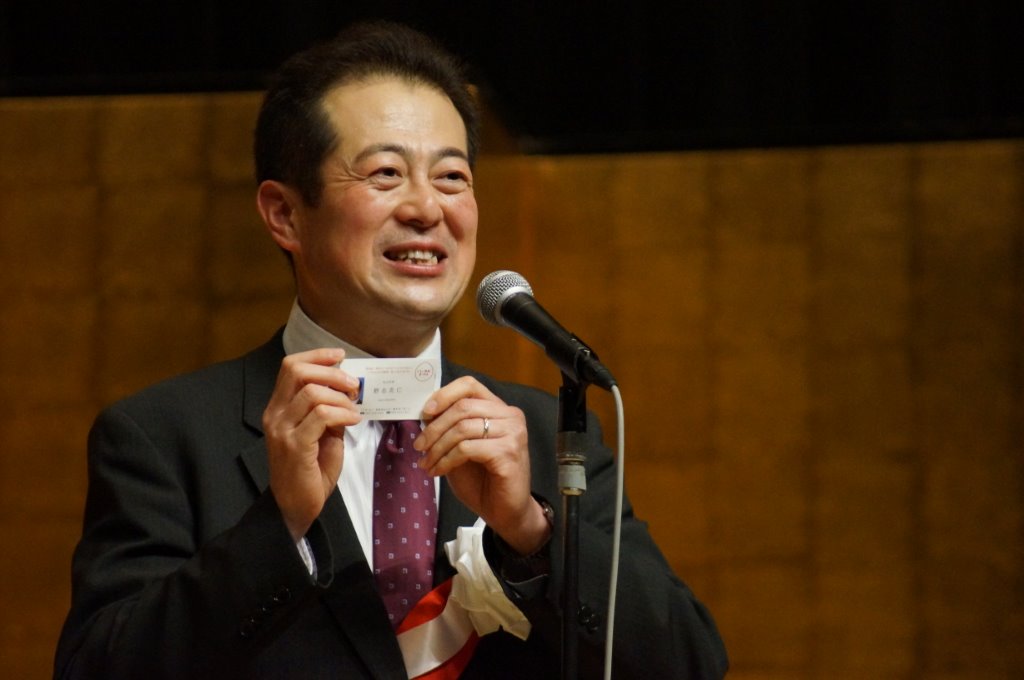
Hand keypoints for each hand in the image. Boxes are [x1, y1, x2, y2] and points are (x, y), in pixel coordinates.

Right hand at [263, 348, 361, 540]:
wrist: (295, 506)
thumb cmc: (310, 469)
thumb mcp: (322, 433)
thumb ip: (329, 409)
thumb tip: (347, 387)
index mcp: (278, 407)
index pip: (291, 366)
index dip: (317, 356)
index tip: (340, 355)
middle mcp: (275, 414)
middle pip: (297, 372)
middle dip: (331, 372)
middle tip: (353, 385)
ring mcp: (282, 430)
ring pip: (312, 393)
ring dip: (341, 397)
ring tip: (354, 410)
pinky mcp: (295, 446)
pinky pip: (321, 416)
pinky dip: (342, 414)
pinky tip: (353, 421)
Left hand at [415, 376, 550, 554]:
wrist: (505, 512)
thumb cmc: (484, 480)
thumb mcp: (461, 447)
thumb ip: (450, 428)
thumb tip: (425, 414)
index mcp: (499, 410)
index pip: (470, 386)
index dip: (444, 395)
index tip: (425, 412)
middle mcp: (510, 417)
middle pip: (463, 407)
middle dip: (434, 428)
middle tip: (418, 446)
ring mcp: (512, 433)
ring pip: (462, 428)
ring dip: (437, 447)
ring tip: (426, 463)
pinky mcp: (508, 453)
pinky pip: (467, 448)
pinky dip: (446, 460)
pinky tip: (438, 471)